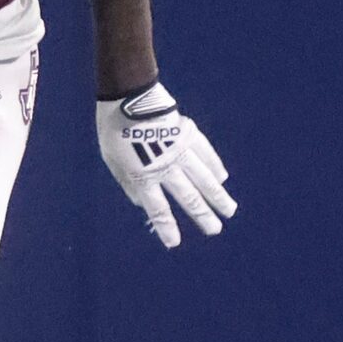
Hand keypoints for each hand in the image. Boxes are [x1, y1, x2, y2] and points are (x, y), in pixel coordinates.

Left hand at [96, 83, 234, 247]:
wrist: (128, 99)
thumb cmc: (113, 131)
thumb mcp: (112, 160)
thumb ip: (128, 183)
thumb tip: (141, 203)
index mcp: (142, 176)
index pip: (157, 208)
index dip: (166, 227)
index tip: (174, 243)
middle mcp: (165, 168)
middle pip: (188, 198)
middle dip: (202, 216)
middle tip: (215, 230)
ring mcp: (180, 152)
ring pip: (204, 180)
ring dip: (218, 197)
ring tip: (230, 211)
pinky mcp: (190, 136)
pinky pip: (206, 156)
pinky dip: (215, 167)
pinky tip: (222, 179)